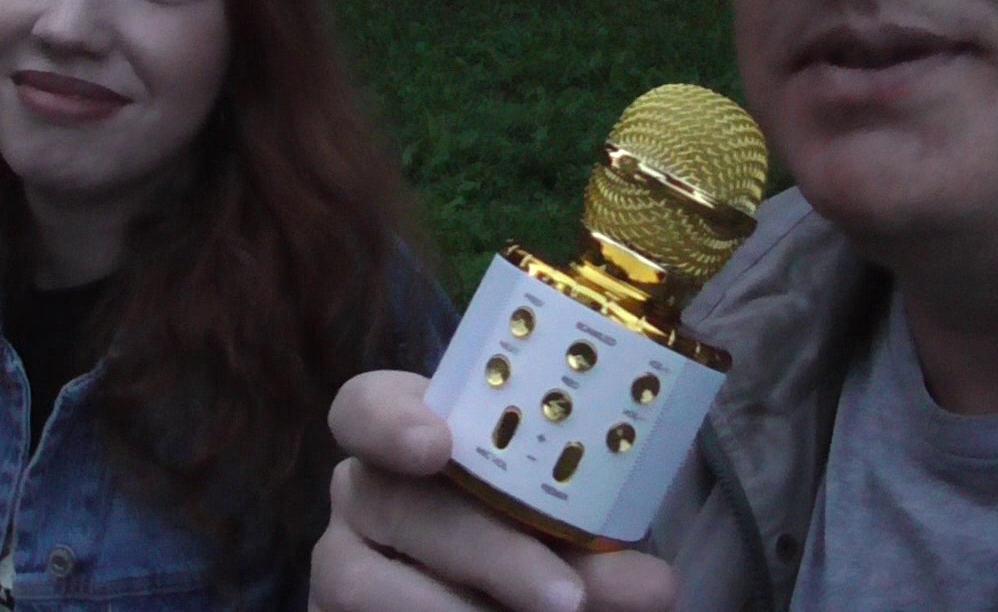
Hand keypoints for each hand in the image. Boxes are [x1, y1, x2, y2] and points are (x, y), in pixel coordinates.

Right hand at [309, 371, 677, 611]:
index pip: (364, 405)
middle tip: (567, 599)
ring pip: (365, 585)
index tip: (438, 446)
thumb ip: (600, 552)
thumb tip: (654, 585)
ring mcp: (343, 563)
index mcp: (412, 437)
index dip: (391, 420)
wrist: (505, 595)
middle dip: (488, 551)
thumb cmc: (539, 545)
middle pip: (394, 502)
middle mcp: (365, 494)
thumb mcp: (570, 537)